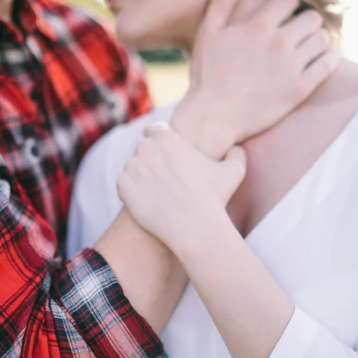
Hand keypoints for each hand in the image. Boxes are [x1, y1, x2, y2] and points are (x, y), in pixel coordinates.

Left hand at [117, 123, 244, 252]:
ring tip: (157, 194)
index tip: (167, 158)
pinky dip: (132, 193)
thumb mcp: (234, 171)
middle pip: (143, 149)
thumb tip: (236, 148)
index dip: (160, 144)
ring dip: (141, 177)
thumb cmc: (214, 198)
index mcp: (167, 137)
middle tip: (163, 179)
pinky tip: (149, 203)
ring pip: (133, 168)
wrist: (193, 226)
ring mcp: (131, 165)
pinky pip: (124, 185)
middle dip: (151, 161)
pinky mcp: (122, 185)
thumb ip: (236, 154)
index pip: (155, 131)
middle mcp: (146, 147)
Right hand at [173, 0, 339, 157]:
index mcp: (258, 26)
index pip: (289, 0)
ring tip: (307, 46)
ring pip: (322, 39)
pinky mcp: (300, 88)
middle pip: (311, 18)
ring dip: (317, 39)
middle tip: (297, 31)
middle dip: (304, 21)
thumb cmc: (208, 75)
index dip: (286, 5)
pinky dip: (329, 57)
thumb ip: (221, 1)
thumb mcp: (208, 33)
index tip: (282, 15)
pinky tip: (321, 58)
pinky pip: (329, 64)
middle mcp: (279, 43)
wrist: (214, 116)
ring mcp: (292, 67)